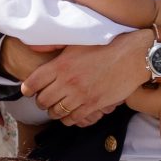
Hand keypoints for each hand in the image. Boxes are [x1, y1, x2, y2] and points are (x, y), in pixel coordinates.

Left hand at [24, 32, 153, 128]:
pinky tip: (70, 113)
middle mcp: (68, 81)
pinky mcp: (93, 104)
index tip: (29, 89)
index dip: (27, 88)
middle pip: (42, 101)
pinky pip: (73, 119)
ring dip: (53, 111)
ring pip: (56, 112)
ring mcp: (81, 95)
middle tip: (44, 98)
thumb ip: (52, 45)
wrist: (132, 56)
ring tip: (56, 107)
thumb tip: (30, 46)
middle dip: (40, 101)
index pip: (33, 83)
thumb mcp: (76, 42)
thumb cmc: (105, 45)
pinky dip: (68, 119)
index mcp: (61, 65)